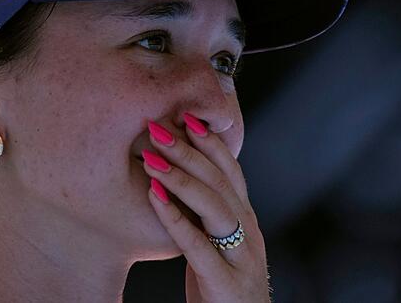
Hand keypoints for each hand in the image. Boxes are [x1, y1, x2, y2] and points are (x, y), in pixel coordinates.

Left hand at [142, 113, 270, 302]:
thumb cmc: (222, 287)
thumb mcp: (220, 244)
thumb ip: (208, 215)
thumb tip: (182, 176)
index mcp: (247, 221)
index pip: (231, 171)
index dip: (210, 142)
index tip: (185, 114)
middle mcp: (249, 233)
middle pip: (222, 181)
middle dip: (189, 150)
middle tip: (158, 127)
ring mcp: (242, 258)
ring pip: (215, 206)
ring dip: (181, 177)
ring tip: (151, 156)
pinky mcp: (227, 283)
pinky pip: (199, 246)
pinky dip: (176, 218)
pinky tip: (154, 197)